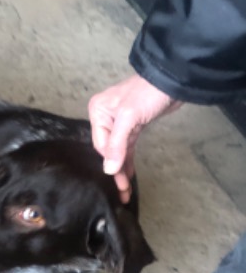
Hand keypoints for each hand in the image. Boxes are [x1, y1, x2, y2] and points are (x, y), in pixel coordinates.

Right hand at [88, 74, 181, 201]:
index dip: (110, 162)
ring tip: (124, 190)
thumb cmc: (147, 94)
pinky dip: (128, 160)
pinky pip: (127, 148)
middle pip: (108, 150)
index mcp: (98, 112)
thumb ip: (117, 144)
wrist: (173, 80)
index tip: (118, 181)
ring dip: (122, 169)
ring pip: (118, 151)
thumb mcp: (129, 117)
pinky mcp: (133, 126)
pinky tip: (128, 175)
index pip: (100, 144)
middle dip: (115, 171)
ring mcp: (119, 123)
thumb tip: (108, 170)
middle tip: (121, 192)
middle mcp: (106, 118)